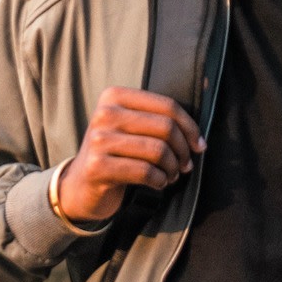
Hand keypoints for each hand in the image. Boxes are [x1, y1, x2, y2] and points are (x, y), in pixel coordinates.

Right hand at [57, 89, 204, 224]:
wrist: (81, 185)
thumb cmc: (117, 154)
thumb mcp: (132, 128)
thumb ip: (159, 120)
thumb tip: (200, 130)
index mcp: (114, 96)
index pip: (167, 106)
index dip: (190, 127)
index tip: (198, 146)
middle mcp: (105, 114)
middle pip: (166, 128)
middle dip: (183, 151)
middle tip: (184, 165)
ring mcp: (99, 140)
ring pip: (158, 151)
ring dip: (172, 168)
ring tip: (171, 175)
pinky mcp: (98, 166)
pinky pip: (146, 172)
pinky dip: (159, 180)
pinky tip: (158, 183)